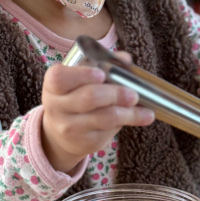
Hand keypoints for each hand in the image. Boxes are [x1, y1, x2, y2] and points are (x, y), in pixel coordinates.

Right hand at [41, 58, 154, 173]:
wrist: (61, 133)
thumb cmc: (75, 97)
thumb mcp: (80, 79)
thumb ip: (102, 64)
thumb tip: (124, 59)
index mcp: (53, 85)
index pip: (60, 78)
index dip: (82, 74)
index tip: (101, 74)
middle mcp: (56, 106)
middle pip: (89, 97)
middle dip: (116, 94)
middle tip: (134, 94)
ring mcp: (69, 127)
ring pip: (104, 117)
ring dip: (129, 112)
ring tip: (146, 110)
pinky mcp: (84, 142)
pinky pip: (109, 131)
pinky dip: (129, 122)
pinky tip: (141, 118)